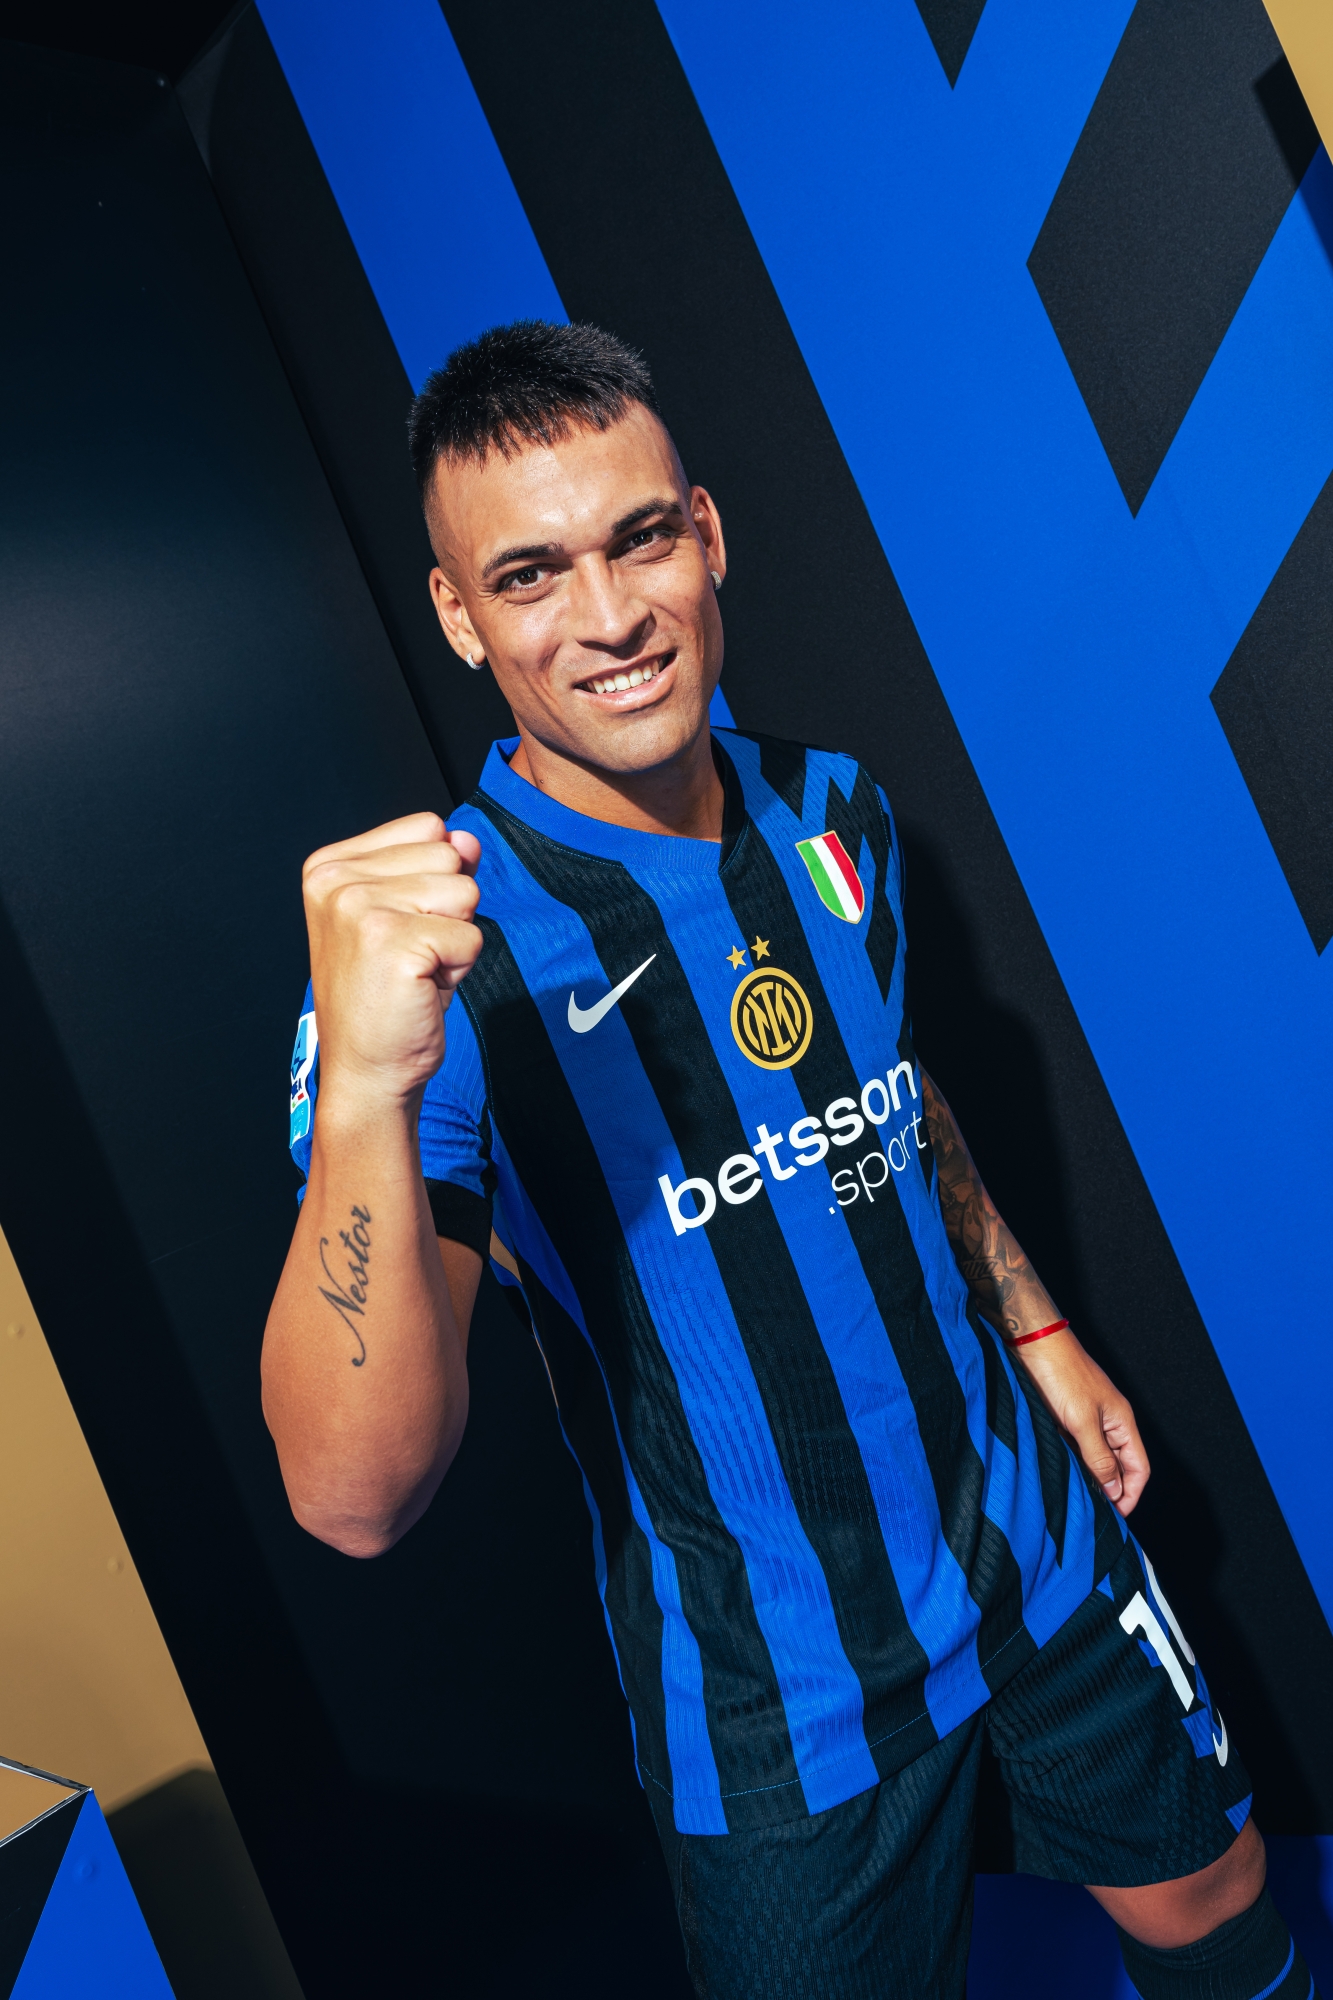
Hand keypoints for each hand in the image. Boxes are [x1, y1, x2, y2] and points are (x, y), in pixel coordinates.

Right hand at [302, 813, 481, 1110]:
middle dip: (448, 910)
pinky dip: (459, 969)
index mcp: (330, 865)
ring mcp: (360, 909)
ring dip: (455, 939)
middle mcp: (336, 880)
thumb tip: (468, 838)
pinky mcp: (392, 943)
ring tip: (416, 971)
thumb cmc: (386, 995)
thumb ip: (436, 867)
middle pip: (449, 855)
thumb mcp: (407, 914)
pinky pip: (472, 937)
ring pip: (466, 892)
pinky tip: (421, 989)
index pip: (428, 826)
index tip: (402, 927)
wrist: (366, 1069)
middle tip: (411, 956)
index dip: (435, 880)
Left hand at [1015, 1329, 1148, 1515]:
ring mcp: (1086, 1419)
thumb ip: (1099, 1458)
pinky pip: (1074, 1446)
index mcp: (1122, 1422)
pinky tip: (1057, 1472)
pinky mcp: (1065, 1416)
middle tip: (1092, 1511)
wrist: (1032, 1342)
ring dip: (1087, 1476)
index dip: (1130, 1494)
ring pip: (1094, 1458)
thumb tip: (1114, 1490)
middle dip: (1109, 1489)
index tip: (1115, 1516)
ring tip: (1075, 1497)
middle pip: (1118, 1466)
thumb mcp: (1082, 1422)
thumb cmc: (1061, 1374)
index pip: (1138, 1468)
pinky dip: (1070, 1461)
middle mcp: (1108, 1422)